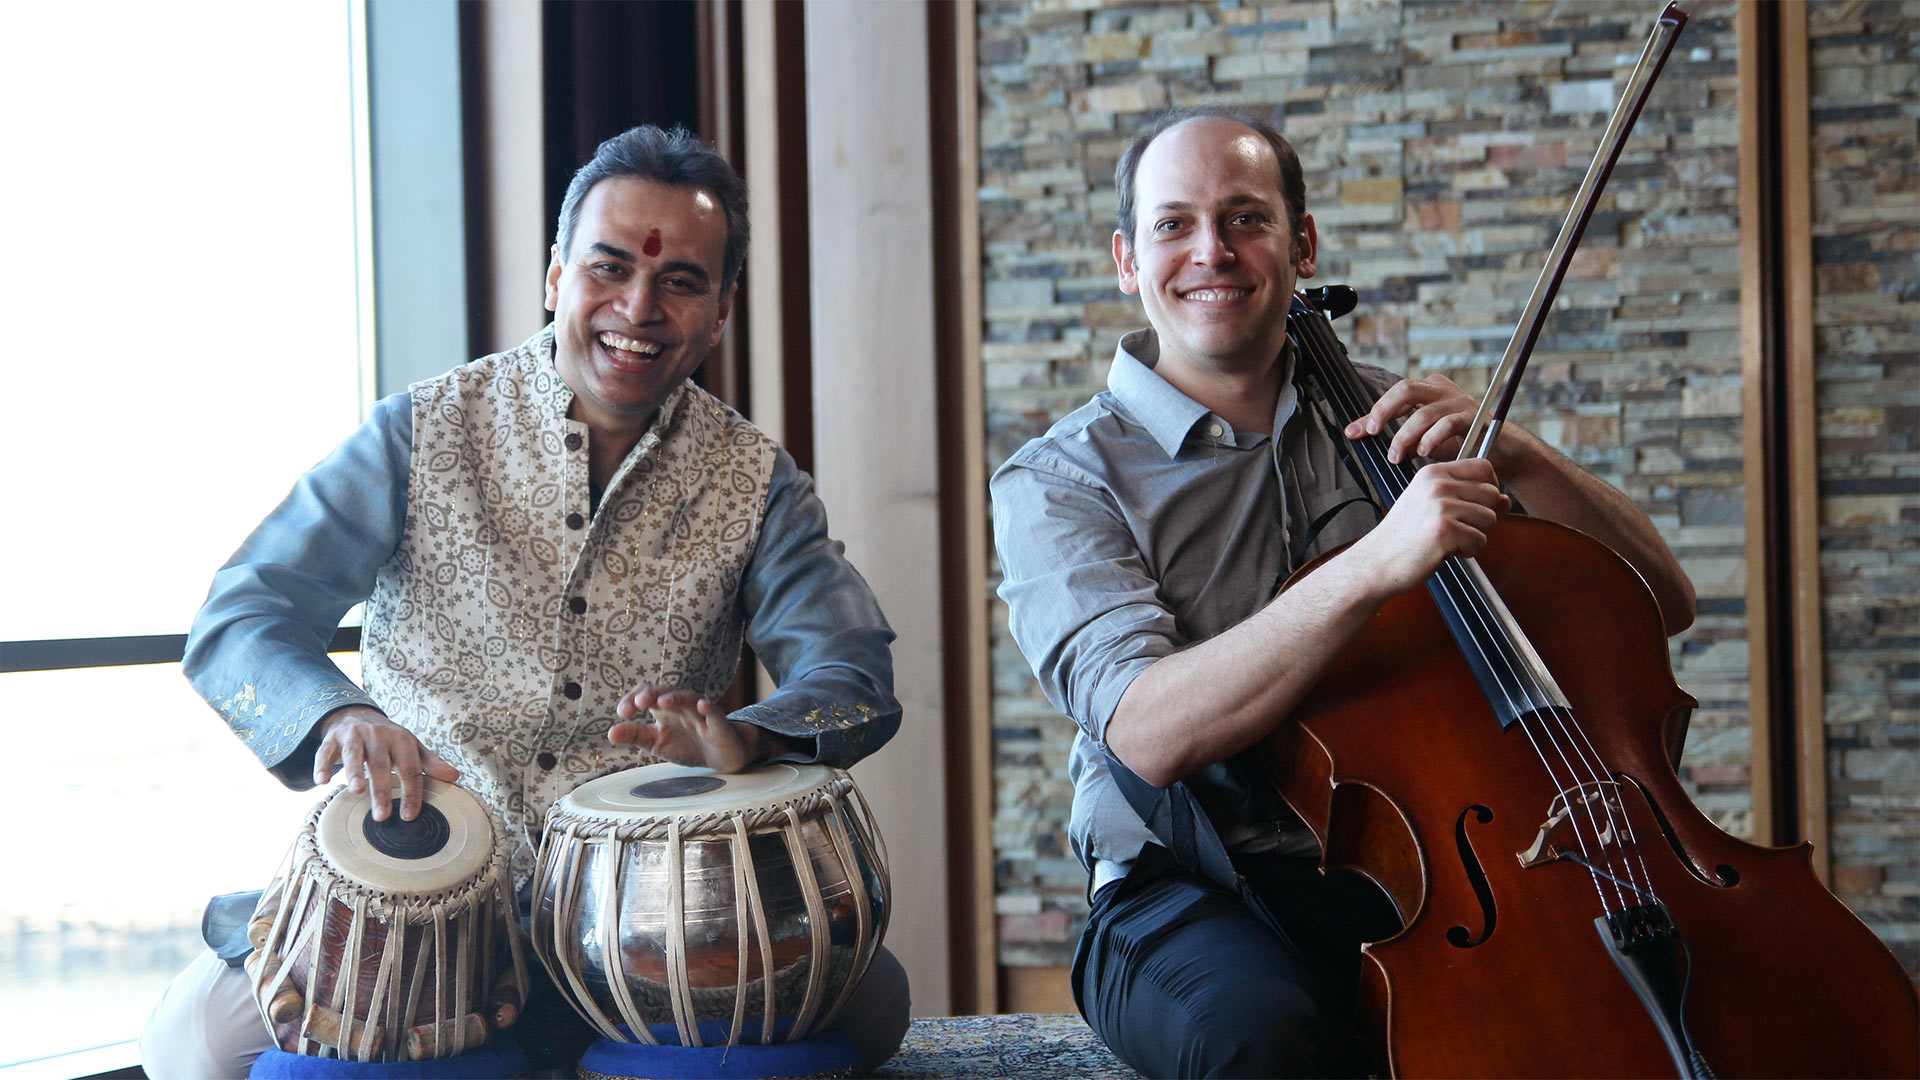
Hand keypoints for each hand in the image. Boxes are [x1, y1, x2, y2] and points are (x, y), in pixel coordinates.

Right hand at [312, 706, 459, 820]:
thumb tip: (456, 777)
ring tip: (355, 792)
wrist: (358, 715)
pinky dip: (322, 765)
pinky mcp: (332, 738)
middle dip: (382, 790)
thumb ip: (431, 763)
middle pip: (381, 764)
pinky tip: (321, 782)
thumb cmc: (389, 740)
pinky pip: (325, 752)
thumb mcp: (412, 747)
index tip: (410, 816)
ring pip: (354, 754)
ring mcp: (354, 735)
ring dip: (354, 772)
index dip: (411, 792)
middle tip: (382, 816)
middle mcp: (378, 735)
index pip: (410, 768)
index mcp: (401, 739)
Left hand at [609, 685, 755, 772]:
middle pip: (665, 692)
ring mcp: (700, 712)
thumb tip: (610, 733)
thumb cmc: (688, 745)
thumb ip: (635, 735)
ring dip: (675, 698)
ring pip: (688, 698)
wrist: (721, 758)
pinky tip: (702, 706)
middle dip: (652, 695)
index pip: (645, 694)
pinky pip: (714, 712)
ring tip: (662, 703)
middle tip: (640, 703)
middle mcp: (681, 706)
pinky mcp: (719, 723)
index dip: (632, 699)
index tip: (623, 713)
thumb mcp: (657, 742)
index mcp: (663, 709)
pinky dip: (707, 707)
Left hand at [1344, 373, 1484, 465]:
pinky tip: (1422, 452)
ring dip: (1405, 436)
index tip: (1353, 432)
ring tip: (1396, 456)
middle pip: (1405, 389)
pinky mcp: (1474, 417)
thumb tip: (1366, 438)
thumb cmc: (1460, 444)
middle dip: (1383, 411)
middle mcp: (1442, 390)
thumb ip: (1401, 439)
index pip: (1394, 396)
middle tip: (1372, 433)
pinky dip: (1431, 439)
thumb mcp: (1424, 440)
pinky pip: (1447, 424)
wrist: (1500, 451)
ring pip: (1423, 412)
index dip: (1372, 413)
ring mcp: (1459, 401)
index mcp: (1428, 390)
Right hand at [1348, 458, 1510, 597]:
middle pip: (1492, 493)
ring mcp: (1441, 506)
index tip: (1476, 504)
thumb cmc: (1405, 536)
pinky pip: (1480, 540)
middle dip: (1483, 517)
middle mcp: (1438, 485)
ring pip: (1489, 519)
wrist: (1378, 561)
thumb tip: (1507, 501)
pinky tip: (1445, 551)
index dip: (1490, 486)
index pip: (1484, 466)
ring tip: (1448, 540)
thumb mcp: (1434, 507)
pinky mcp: (1445, 530)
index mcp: (1433, 473)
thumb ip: (1470, 499)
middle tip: (1457, 528)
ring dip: (1474, 536)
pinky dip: (1467, 551)